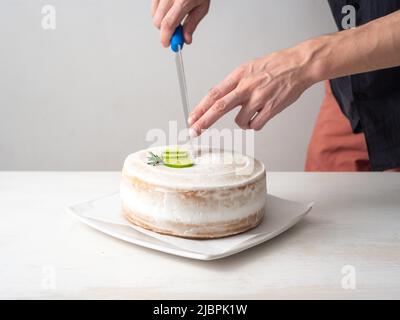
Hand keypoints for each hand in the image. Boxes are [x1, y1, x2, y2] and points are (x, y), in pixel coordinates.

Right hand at [151, 0, 209, 46]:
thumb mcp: (202, 7)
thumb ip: (192, 24)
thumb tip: (186, 39)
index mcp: (183, 0)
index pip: (168, 24)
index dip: (166, 37)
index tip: (168, 44)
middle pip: (158, 21)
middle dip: (164, 31)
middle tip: (175, 31)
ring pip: (154, 15)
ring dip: (162, 21)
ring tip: (174, 16)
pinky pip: (153, 6)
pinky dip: (159, 11)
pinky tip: (168, 8)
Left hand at [188, 44, 316, 134]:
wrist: (299, 65)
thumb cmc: (275, 66)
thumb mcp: (249, 68)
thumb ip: (234, 84)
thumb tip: (218, 100)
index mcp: (239, 75)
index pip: (214, 94)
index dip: (200, 108)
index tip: (191, 118)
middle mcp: (246, 86)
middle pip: (220, 107)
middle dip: (204, 121)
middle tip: (194, 131)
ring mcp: (259, 98)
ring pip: (240, 121)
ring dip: (242, 123)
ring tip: (252, 112)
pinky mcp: (271, 108)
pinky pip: (255, 126)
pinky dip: (255, 125)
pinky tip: (261, 116)